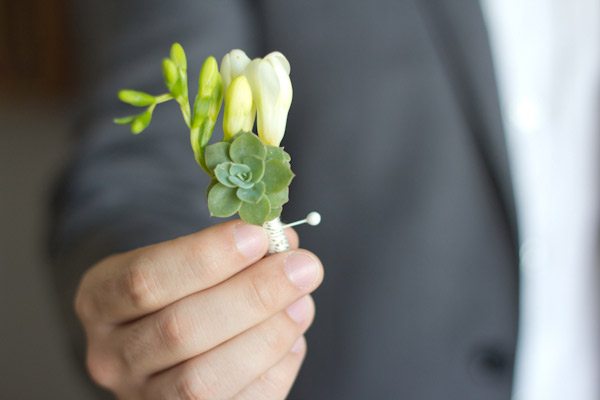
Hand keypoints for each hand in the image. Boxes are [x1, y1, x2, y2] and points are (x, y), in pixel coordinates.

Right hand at [74, 220, 323, 398]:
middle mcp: (113, 357)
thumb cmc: (182, 287)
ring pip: (203, 381)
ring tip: (302, 302)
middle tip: (303, 268)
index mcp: (101, 299)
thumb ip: (229, 250)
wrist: (170, 337)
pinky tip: (292, 338)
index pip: (144, 280)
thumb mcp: (186, 257)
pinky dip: (273, 371)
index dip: (205, 258)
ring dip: (267, 336)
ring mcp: (145, 398)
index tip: (258, 236)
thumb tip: (284, 243)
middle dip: (252, 295)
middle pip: (179, 331)